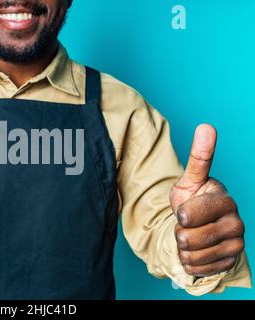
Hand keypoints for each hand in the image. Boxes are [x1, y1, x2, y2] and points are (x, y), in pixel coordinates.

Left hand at [170, 124, 244, 276]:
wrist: (199, 229)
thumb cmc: (192, 201)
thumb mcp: (189, 181)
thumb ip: (199, 157)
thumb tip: (206, 126)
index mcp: (224, 200)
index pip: (190, 214)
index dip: (181, 215)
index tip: (183, 212)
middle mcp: (236, 222)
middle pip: (188, 237)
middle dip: (179, 232)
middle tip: (187, 225)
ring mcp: (236, 244)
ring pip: (191, 254)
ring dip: (184, 248)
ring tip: (191, 236)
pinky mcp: (230, 262)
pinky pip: (197, 268)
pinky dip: (190, 261)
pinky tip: (197, 250)